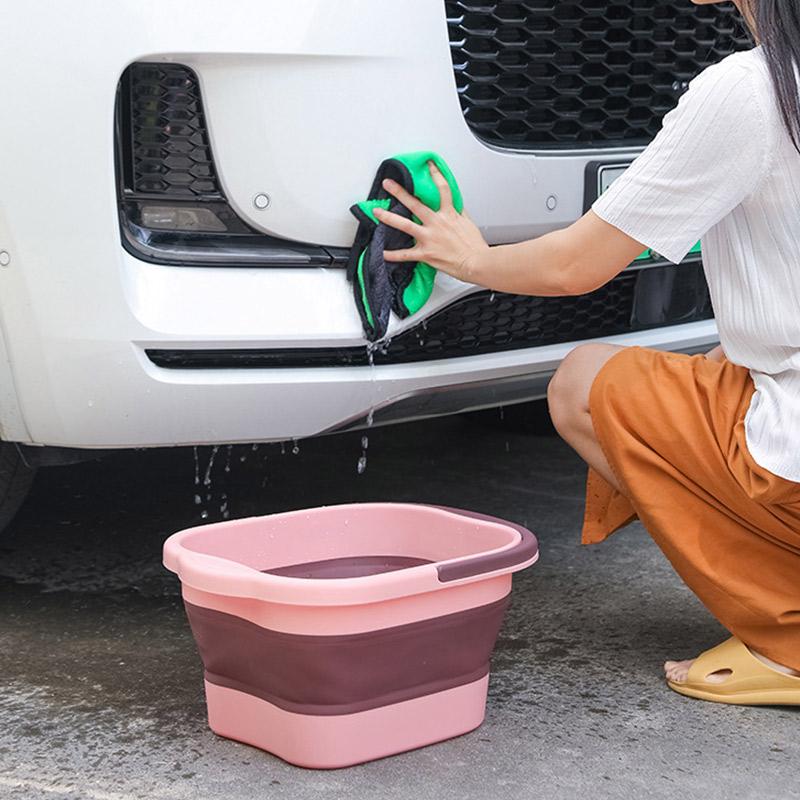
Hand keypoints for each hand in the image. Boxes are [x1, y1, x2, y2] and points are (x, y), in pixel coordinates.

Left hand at [372, 161, 489, 282]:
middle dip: (399, 192)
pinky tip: (382, 252)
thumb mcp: (468, 223)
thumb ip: (458, 213)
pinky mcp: (426, 253)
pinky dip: (393, 255)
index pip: (442, 189)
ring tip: (377, 212)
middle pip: (415, 204)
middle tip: (387, 184)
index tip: (428, 165)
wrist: (477, 262)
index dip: (436, 174)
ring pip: (405, 225)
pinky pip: (405, 254)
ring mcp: (429, 238)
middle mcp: (436, 223)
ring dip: (388, 218)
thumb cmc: (474, 246)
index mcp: (448, 214)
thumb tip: (455, 206)